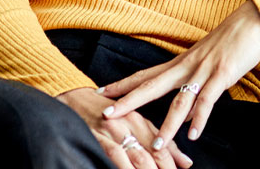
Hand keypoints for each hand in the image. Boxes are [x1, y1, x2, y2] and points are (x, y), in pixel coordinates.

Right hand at [57, 87, 192, 168]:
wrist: (72, 98)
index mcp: (139, 118)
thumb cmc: (104, 113)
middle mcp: (129, 122)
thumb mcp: (133, 124)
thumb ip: (159, 141)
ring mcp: (114, 129)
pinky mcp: (98, 135)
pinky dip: (125, 167)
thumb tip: (187, 163)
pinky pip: (115, 154)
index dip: (172, 161)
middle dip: (164, 168)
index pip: (162, 143)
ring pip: (138, 154)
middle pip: (154, 150)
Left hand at [100, 1, 259, 148]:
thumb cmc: (230, 43)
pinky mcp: (222, 74)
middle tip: (107, 115)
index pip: (145, 75)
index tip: (101, 92)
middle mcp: (186, 66)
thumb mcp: (206, 68)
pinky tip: (193, 134)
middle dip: (128, 101)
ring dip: (167, 125)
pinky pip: (208, 100)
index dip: (123, 84)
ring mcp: (203, 70)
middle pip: (151, 86)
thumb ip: (192, 94)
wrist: (252, 23)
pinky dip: (200, 119)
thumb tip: (184, 121)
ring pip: (179, 100)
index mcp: (180, 63)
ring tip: (156, 146)